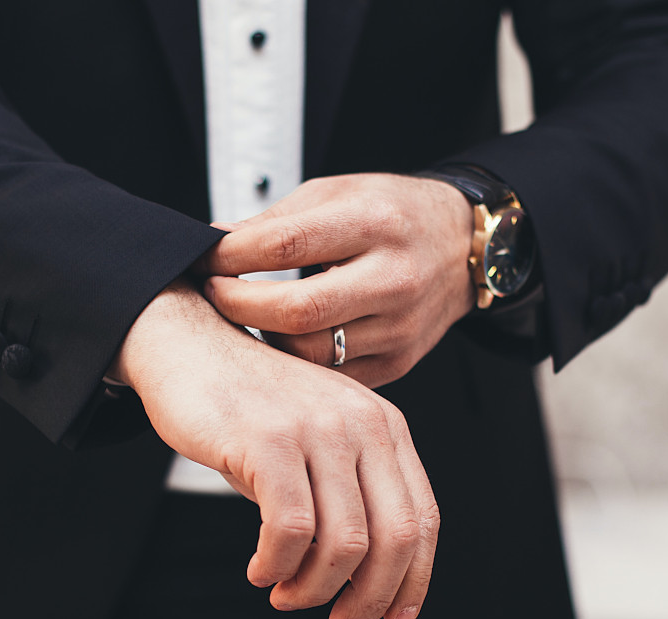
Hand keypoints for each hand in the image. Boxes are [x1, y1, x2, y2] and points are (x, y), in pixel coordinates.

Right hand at [111, 281, 439, 618]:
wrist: (188, 346)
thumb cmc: (250, 405)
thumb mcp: (318, 439)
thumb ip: (347, 493)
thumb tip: (362, 580)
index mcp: (384, 424)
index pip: (422, 518)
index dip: (413, 580)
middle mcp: (361, 423)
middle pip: (393, 537)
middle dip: (369, 597)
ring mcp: (316, 428)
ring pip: (343, 543)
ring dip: (314, 588)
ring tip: (285, 592)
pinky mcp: (269, 440)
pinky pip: (290, 530)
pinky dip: (276, 565)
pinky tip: (260, 569)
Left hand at [197, 173, 474, 387]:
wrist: (463, 246)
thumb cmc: (391, 213)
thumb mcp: (337, 193)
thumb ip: (276, 220)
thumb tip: (212, 240)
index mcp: (375, 223)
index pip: (286, 245)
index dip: (232, 255)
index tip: (204, 257)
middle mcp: (394, 277)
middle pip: (296, 311)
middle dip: (237, 305)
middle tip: (212, 292)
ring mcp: (400, 326)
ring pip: (310, 352)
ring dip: (263, 337)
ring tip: (243, 316)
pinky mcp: (399, 361)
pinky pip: (331, 375)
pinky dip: (295, 361)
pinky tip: (278, 339)